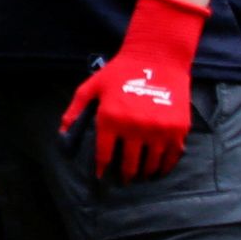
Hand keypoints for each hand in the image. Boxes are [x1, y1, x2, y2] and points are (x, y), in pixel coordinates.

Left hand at [61, 0, 206, 180]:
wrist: (156, 58)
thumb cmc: (120, 72)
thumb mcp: (92, 87)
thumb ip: (75, 110)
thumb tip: (62, 133)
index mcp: (110, 119)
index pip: (104, 154)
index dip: (101, 168)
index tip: (101, 177)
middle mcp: (134, 128)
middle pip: (128, 164)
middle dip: (124, 175)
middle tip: (123, 180)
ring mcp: (158, 130)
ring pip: (150, 163)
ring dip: (144, 173)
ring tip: (140, 176)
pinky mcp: (178, 129)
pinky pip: (172, 156)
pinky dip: (165, 166)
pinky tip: (160, 170)